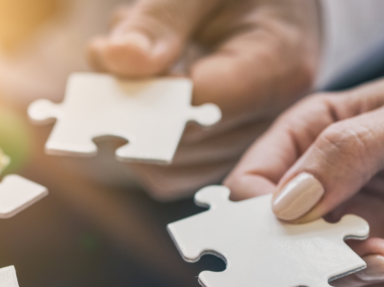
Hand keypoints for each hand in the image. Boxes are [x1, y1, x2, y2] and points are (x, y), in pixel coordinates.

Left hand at [88, 0, 319, 198]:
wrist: (271, 6)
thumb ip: (161, 18)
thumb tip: (119, 60)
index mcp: (279, 66)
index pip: (199, 106)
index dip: (143, 90)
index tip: (106, 55)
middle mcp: (271, 116)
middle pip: (181, 145)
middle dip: (129, 103)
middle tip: (105, 53)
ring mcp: (250, 142)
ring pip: (169, 169)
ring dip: (130, 122)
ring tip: (131, 64)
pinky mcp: (226, 154)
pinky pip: (172, 172)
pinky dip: (142, 135)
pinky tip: (143, 89)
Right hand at [226, 58, 383, 286]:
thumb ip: (347, 156)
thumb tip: (284, 204)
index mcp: (313, 138)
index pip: (255, 186)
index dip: (261, 221)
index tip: (295, 241)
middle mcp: (332, 189)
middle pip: (292, 247)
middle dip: (328, 265)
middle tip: (378, 259)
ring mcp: (369, 226)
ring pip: (338, 282)